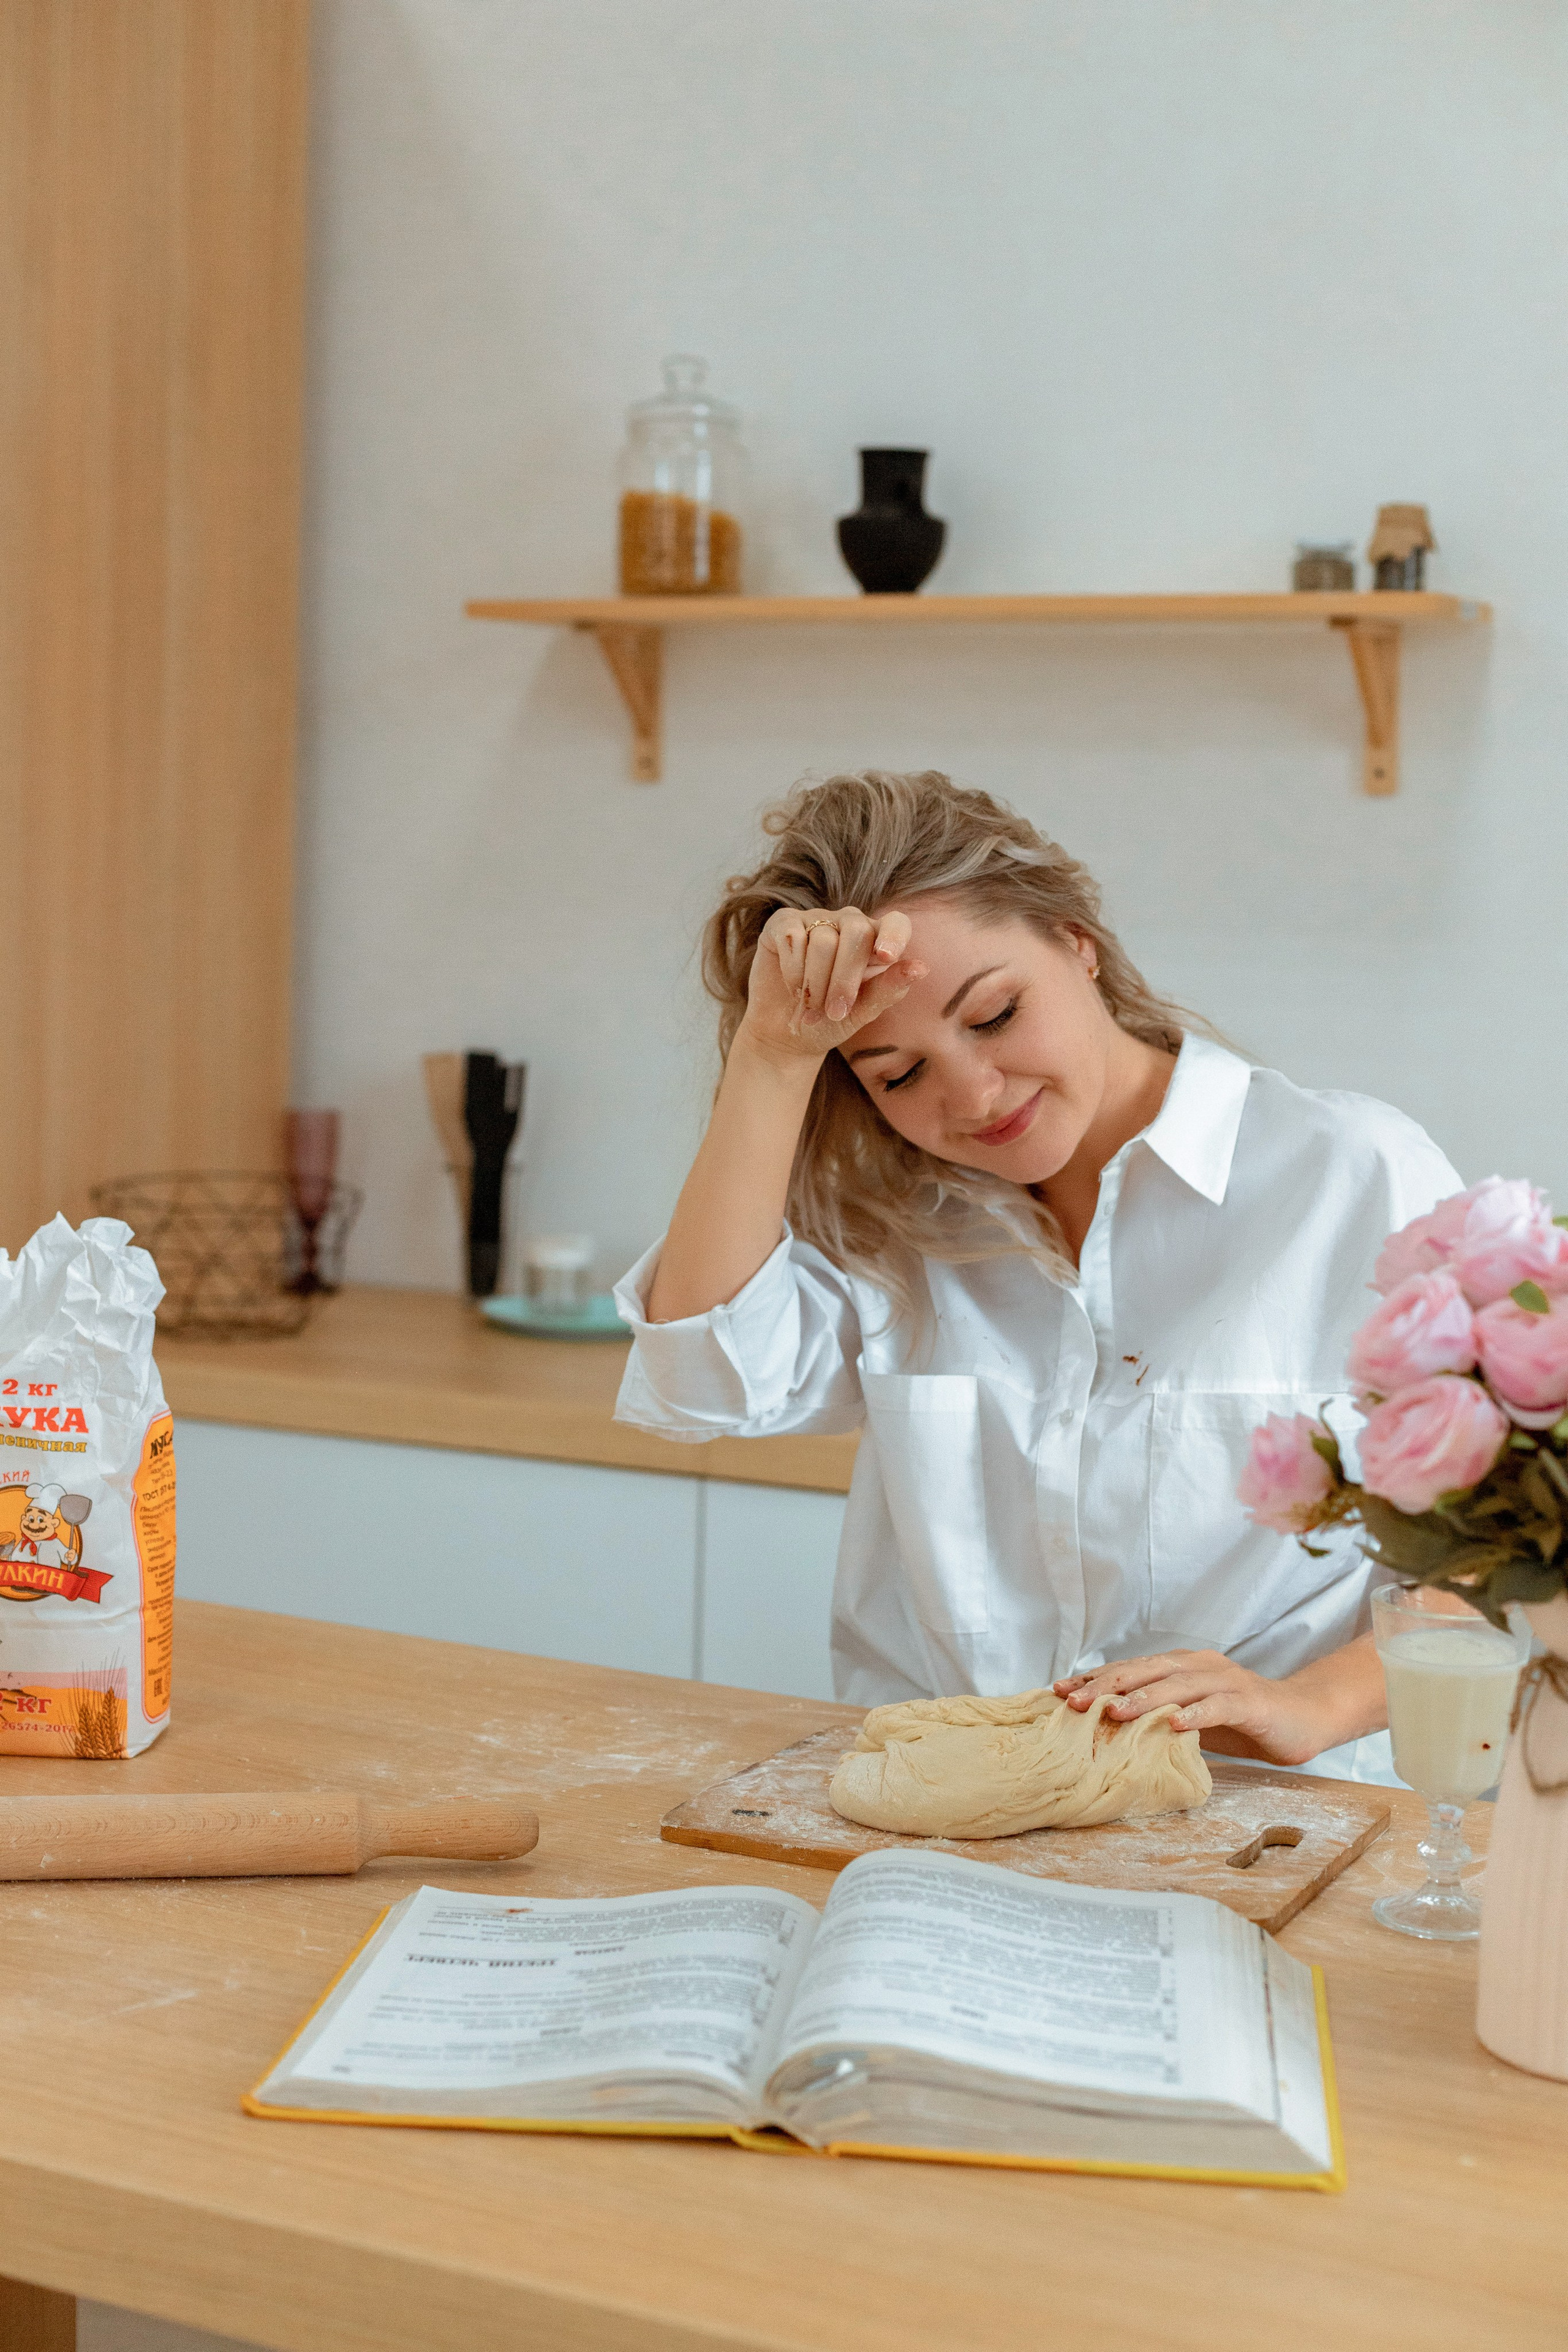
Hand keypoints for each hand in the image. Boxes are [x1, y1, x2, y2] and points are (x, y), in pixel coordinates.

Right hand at [739, 906, 925, 1064]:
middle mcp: (848, 923)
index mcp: (877, 942)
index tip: (886, 956)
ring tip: (811, 1010)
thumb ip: (889, 988)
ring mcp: (815, 920)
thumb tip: (921, 968)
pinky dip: (792, 970)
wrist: (786, 1034)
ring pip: (822, 940)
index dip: (893, 935)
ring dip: (815, 983)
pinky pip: (792, 937)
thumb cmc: (831, 1021)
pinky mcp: (783, 924)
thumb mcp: (863, 1011)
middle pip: (856, 932)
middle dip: (844, 979)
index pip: (896, 923)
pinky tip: (792, 988)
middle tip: (835, 1013)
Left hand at [1052, 1647, 1362, 1767]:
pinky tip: (1176, 1725)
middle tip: (1073, 1703)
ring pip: (1177, 1685)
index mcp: (1180, 1666)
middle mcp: (1198, 1665)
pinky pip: (1219, 1706)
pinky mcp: (1249, 1701)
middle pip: (1145, 1670)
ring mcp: (1225, 1681)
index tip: (1058, 1692)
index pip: (1129, 1669)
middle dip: (1107, 1686)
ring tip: (1114, 1712)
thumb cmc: (1240, 1720)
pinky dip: (1197, 1714)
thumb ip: (1156, 1717)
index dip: (1094, 1679)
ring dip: (1144, 1698)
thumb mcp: (1190, 1718)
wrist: (1301, 1717)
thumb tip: (1105, 1730)